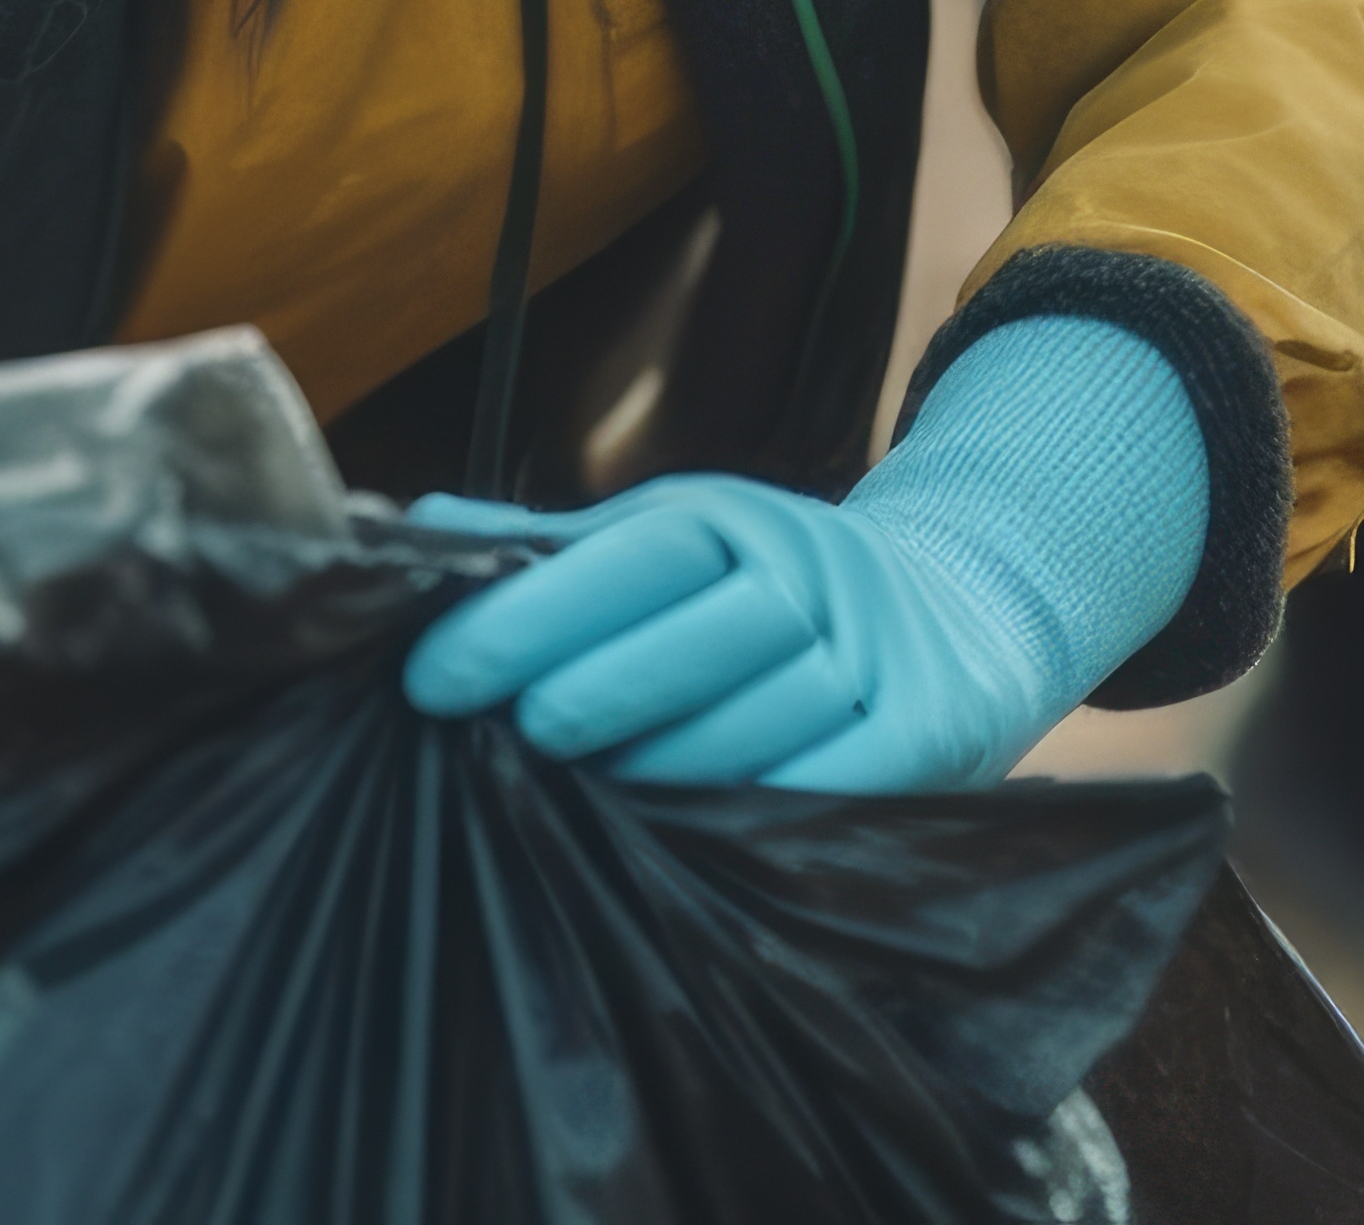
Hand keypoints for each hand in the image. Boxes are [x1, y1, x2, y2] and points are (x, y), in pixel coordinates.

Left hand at [402, 476, 1065, 791]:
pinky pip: (816, 793)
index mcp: (725, 521)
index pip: (613, 565)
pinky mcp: (921, 736)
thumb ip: (545, 549)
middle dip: (575, 703)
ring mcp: (867, 659)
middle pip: (675, 652)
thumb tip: (403, 531)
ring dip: (647, 777)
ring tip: (575, 805)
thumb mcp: (667, 539)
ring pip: (740, 734)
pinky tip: (681, 842)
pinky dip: (745, 818)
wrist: (960, 605)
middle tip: (500, 747)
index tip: (427, 680)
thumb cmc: (768, 587)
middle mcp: (802, 579)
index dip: (516, 623)